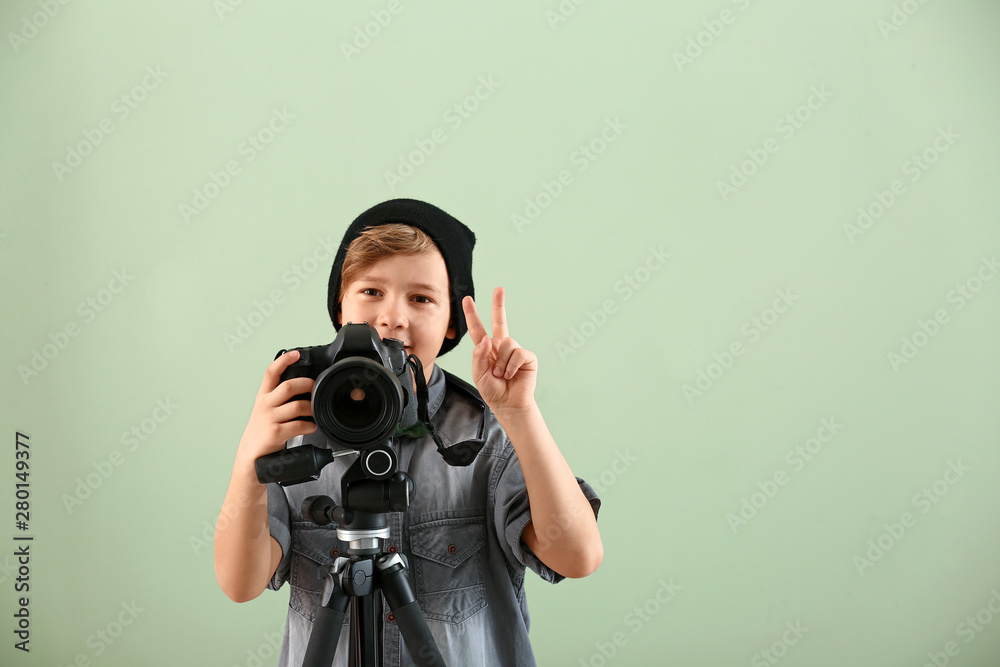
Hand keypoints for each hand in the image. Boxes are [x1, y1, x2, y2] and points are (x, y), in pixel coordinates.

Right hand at [235, 350, 316, 474]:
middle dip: (307, 384)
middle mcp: (265, 405)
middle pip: (289, 386)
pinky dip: (310, 425)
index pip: (271, 373)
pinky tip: (311, 427)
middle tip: (315, 388)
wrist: (251, 459)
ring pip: (298, 406)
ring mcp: (269, 419)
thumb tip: (303, 388)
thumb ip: (279, 399)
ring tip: (315, 413)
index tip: (296, 354)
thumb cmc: (261, 433)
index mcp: (263, 397)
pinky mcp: (275, 433)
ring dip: (312, 408)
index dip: (284, 360)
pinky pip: (299, 425)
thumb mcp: (265, 411)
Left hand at [462, 287, 537, 413]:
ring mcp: (514, 351)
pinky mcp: (527, 357)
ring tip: (501, 375)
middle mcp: (501, 347)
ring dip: (501, 362)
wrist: (509, 404)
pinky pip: (518, 353)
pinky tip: (511, 375)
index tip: (467, 299)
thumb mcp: (478, 374)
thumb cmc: (493, 390)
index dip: (472, 314)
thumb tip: (487, 338)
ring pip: (506, 343)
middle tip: (499, 289)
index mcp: (487, 350)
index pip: (478, 329)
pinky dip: (512, 366)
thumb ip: (479, 355)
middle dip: (499, 304)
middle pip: (499, 321)